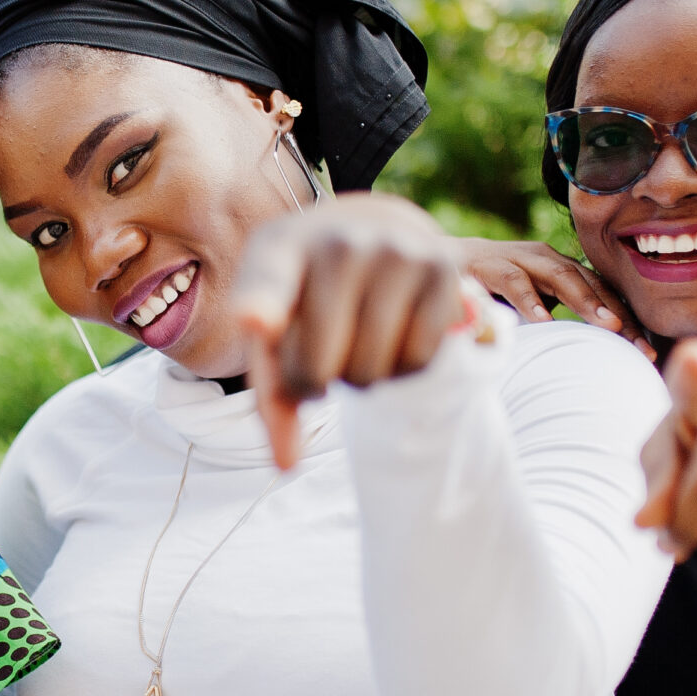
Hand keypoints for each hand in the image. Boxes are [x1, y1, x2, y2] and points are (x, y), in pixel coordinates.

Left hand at [232, 192, 468, 468]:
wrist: (374, 229)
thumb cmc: (311, 294)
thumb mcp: (278, 327)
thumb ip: (273, 394)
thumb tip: (286, 465)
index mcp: (279, 248)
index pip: (266, 282)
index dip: (259, 306)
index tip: (251, 322)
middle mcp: (338, 242)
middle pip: (317, 368)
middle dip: (313, 383)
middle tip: (320, 354)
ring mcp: (395, 251)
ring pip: (370, 372)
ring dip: (360, 378)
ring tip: (356, 340)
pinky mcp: (444, 267)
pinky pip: (418, 362)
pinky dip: (402, 368)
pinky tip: (393, 335)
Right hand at [459, 239, 653, 355]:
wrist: (444, 260)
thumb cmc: (496, 290)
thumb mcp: (535, 305)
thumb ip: (560, 324)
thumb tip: (593, 361)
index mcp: (561, 271)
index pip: (603, 293)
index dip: (627, 319)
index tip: (647, 353)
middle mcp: (546, 260)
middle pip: (591, 284)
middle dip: (617, 313)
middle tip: (638, 343)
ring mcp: (519, 259)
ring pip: (561, 276)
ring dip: (586, 301)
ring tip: (608, 326)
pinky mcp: (488, 265)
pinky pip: (514, 281)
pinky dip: (530, 301)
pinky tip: (543, 321)